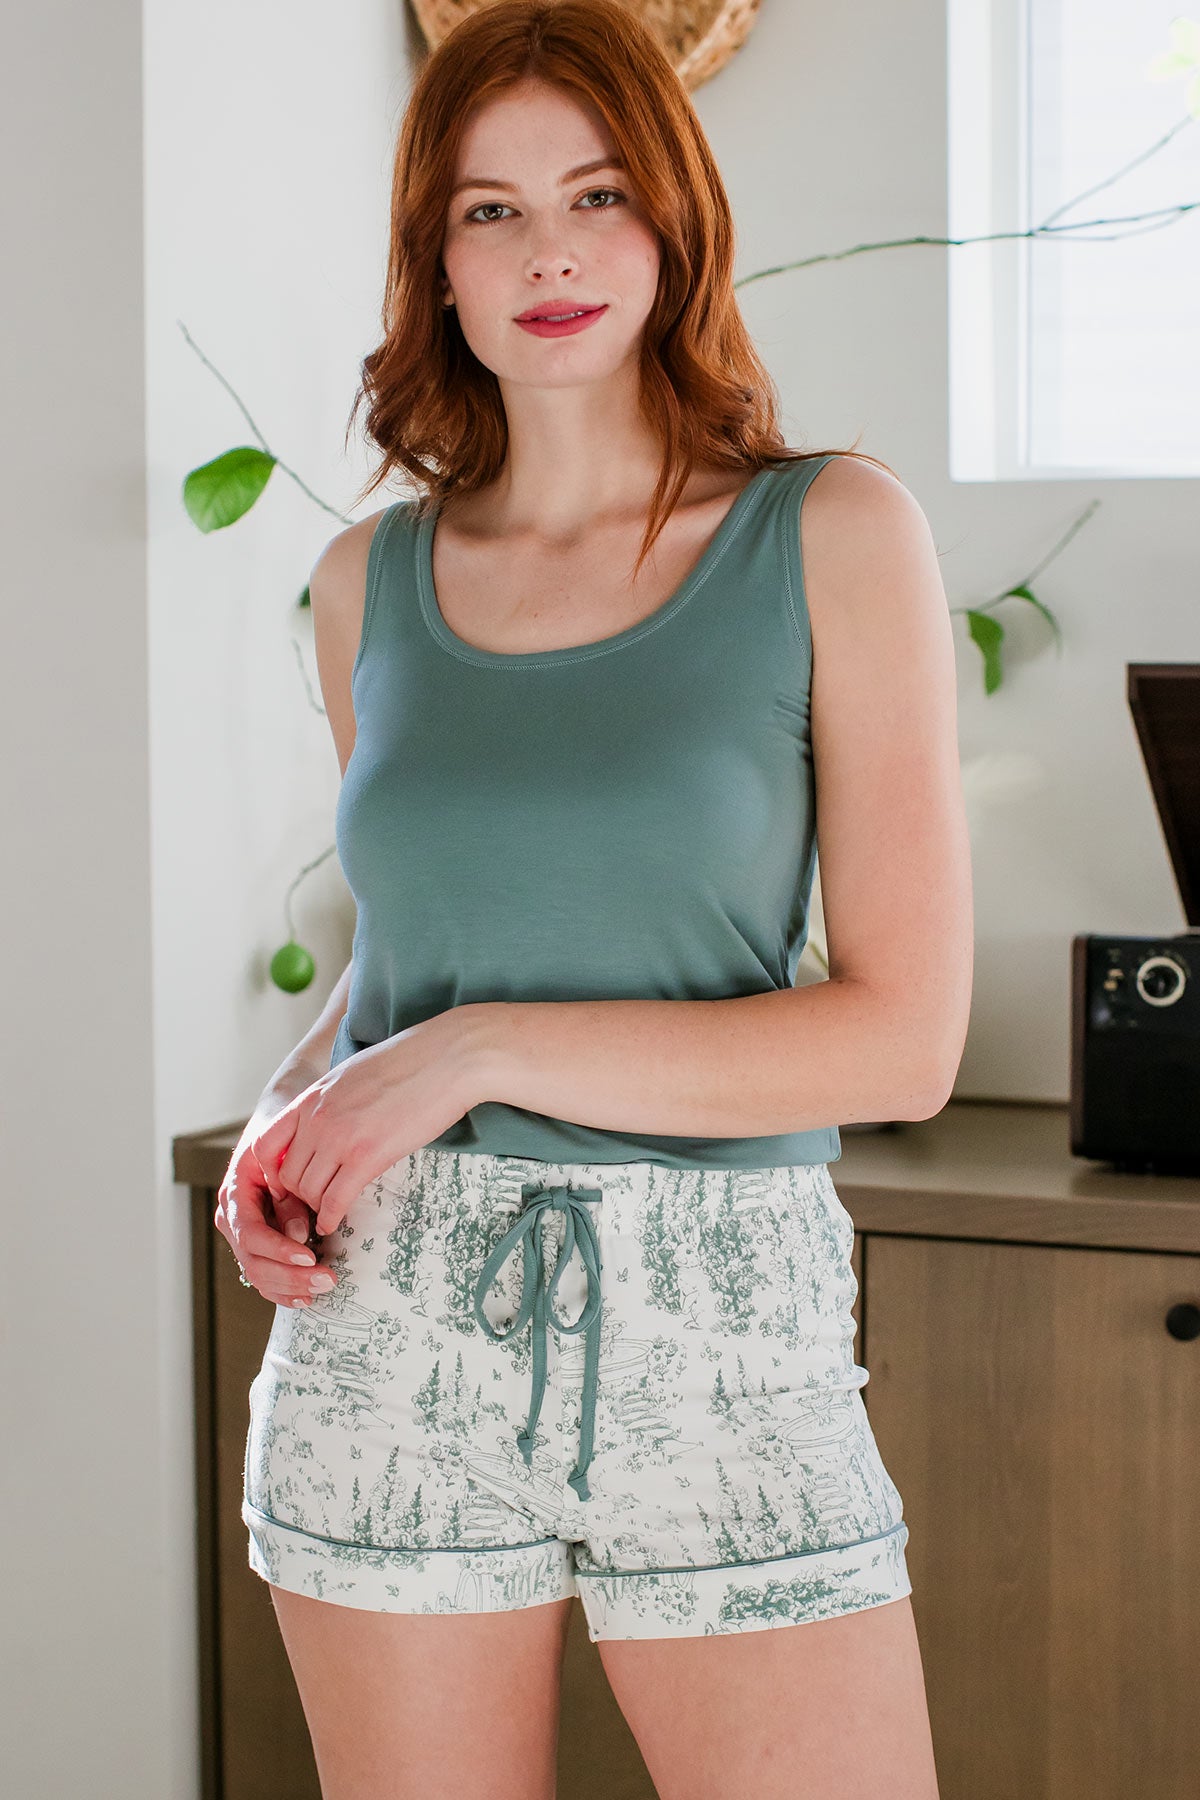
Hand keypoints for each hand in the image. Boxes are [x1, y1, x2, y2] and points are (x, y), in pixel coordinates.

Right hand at [214, 1113, 327, 1306]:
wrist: (275, 1135)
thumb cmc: (281, 1143)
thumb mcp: (284, 1160)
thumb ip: (289, 1197)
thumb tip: (299, 1235)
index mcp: (234, 1196)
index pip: (251, 1234)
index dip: (279, 1250)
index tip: (309, 1256)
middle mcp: (232, 1221)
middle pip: (254, 1262)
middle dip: (291, 1276)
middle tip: (327, 1278)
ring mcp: (241, 1237)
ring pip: (257, 1276)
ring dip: (291, 1287)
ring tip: (324, 1286)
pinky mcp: (256, 1247)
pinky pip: (264, 1278)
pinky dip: (285, 1291)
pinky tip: (306, 1297)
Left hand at [250, 1008, 483, 1237]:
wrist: (446, 1058)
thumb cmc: (410, 1062)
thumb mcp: (353, 1074)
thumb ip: (331, 1101)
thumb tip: (329, 1121)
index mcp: (312, 1097)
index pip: (266, 1145)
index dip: (272, 1171)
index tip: (290, 1181)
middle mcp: (317, 1118)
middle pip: (287, 1175)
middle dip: (298, 1195)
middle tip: (314, 1202)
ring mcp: (339, 1138)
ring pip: (308, 1191)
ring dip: (316, 1207)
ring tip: (328, 1212)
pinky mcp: (367, 1157)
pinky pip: (335, 1201)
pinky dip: (330, 1219)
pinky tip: (335, 1223)